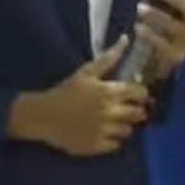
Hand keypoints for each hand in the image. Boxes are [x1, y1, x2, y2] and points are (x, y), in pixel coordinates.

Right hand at [7, 35, 148, 155]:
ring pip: (129, 131)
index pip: (140, 93)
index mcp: (110, 91)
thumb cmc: (66, 91)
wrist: (43, 115)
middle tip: (128, 110)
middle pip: (139, 114)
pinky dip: (115, 140)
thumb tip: (126, 38)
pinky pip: (116, 145)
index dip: (141, 94)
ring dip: (126, 126)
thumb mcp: (87, 71)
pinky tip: (107, 133)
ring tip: (117, 122)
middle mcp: (110, 112)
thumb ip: (109, 57)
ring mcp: (103, 130)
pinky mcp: (96, 146)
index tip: (136, 95)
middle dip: (137, 111)